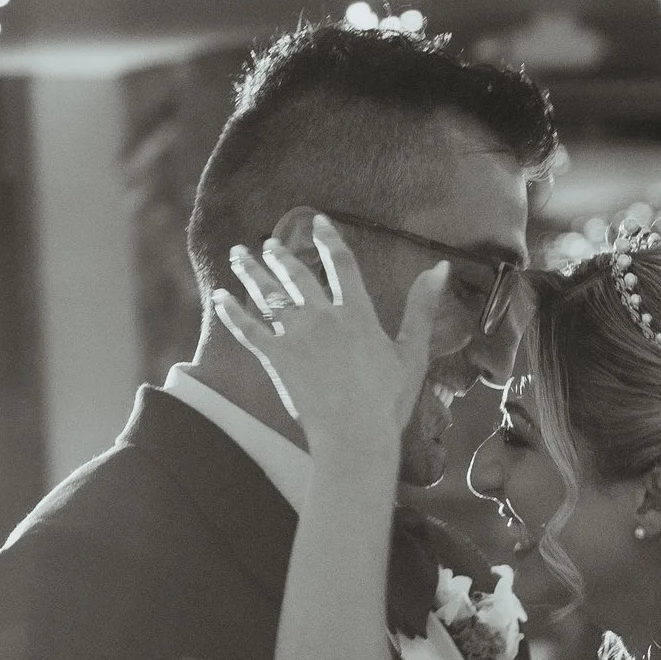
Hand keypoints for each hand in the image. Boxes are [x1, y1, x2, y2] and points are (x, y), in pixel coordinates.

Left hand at [214, 214, 443, 461]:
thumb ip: (422, 307)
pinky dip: (232, 313)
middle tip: (270, 244)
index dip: (329, 240)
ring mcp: (296, 337)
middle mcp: (323, 318)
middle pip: (297, 276)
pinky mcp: (276, 359)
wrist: (355, 436)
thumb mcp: (414, 353)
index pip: (341, 264)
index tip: (318, 222)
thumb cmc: (389, 401)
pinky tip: (220, 298)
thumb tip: (440, 267)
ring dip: (251, 272)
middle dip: (281, 255)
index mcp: (356, 314)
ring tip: (239, 255)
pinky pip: (249, 330)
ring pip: (268, 295)